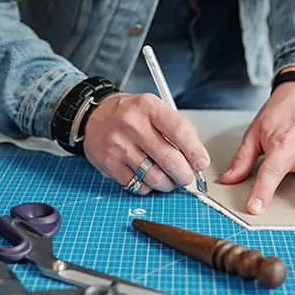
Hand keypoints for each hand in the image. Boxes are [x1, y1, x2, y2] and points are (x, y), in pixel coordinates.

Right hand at [83, 93, 209, 194]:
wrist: (93, 117)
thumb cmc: (128, 115)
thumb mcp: (153, 109)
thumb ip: (175, 130)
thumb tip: (195, 159)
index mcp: (149, 107)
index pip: (180, 132)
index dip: (195, 152)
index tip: (201, 163)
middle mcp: (133, 125)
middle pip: (170, 159)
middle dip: (184, 175)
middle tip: (186, 177)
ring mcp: (119, 145)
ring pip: (155, 177)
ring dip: (167, 184)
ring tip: (168, 179)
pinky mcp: (110, 163)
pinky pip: (138, 185)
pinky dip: (147, 187)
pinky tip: (146, 178)